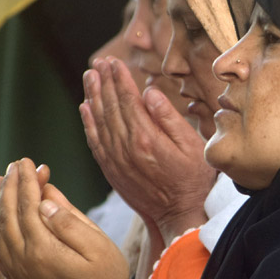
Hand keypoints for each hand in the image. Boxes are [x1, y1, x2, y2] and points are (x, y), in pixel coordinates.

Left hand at [0, 159, 145, 278]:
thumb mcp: (98, 247)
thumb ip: (70, 220)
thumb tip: (44, 196)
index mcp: (43, 250)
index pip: (27, 204)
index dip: (26, 180)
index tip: (27, 161)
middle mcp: (22, 262)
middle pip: (7, 215)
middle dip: (9, 186)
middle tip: (14, 165)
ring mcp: (16, 275)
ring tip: (0, 182)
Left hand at [80, 57, 215, 246]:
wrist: (181, 216)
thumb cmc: (194, 180)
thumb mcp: (193, 146)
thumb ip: (169, 118)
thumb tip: (149, 92)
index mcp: (147, 139)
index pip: (128, 100)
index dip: (120, 79)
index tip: (114, 61)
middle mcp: (126, 149)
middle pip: (110, 108)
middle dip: (104, 82)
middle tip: (99, 62)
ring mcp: (116, 161)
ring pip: (98, 122)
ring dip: (93, 97)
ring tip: (90, 76)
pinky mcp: (111, 172)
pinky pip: (95, 142)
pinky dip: (88, 123)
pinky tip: (85, 108)